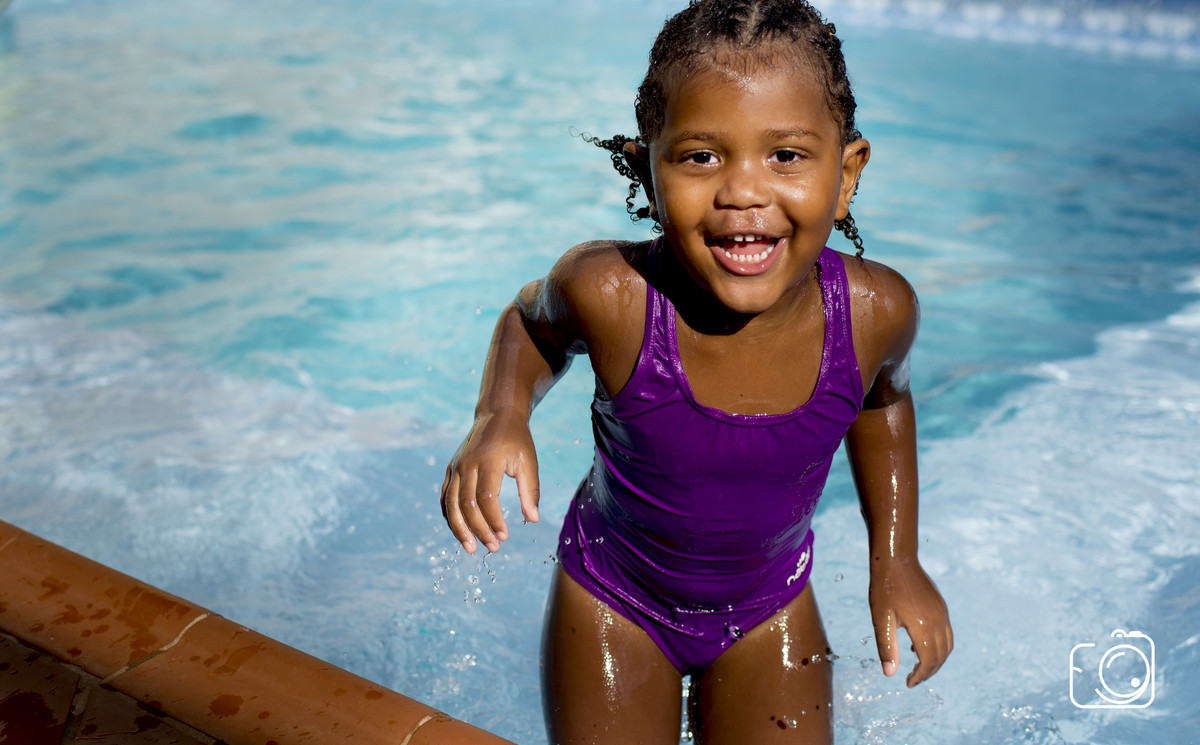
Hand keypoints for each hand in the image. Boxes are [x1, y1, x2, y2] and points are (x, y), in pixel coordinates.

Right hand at [440, 412, 540, 553]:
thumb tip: (532, 520)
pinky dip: (451, 517)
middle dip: (479, 530)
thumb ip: (530, 491)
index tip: (505, 536)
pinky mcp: (451, 470)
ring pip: (451, 504)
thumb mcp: (529, 462)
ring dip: (460, 529)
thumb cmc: (517, 441)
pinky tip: (461, 532)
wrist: (498, 416)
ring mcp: (456, 467)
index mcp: (488, 461)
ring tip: (471, 548)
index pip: (486, 498)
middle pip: (467, 505)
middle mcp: (467, 464)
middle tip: (494, 547)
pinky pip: (445, 498)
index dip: (494, 521)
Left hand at [869, 558, 952, 686]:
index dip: (920, 676)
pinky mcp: (941, 606)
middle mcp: (938, 621)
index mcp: (923, 626)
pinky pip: (946, 632)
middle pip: (940, 656)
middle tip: (913, 679)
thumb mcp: (881, 619)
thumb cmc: (885, 588)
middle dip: (928, 672)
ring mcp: (942, 613)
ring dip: (936, 660)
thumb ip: (887, 647)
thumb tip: (890, 674)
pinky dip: (938, 645)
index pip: (928, 661)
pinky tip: (918, 645)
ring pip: (947, 646)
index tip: (908, 683)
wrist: (896, 559)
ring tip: (918, 667)